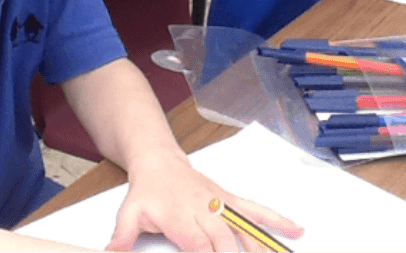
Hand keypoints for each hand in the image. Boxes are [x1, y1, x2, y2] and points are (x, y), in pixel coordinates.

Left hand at [105, 149, 302, 251]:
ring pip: (246, 228)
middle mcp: (205, 211)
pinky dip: (276, 220)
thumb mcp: (128, 213)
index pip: (199, 247)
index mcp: (181, 218)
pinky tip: (295, 230)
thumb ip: (121, 237)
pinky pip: (255, 210)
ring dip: (263, 246)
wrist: (159, 161)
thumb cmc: (146, 191)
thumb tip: (110, 252)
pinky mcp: (230, 200)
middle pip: (226, 242)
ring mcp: (221, 204)